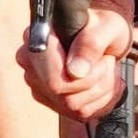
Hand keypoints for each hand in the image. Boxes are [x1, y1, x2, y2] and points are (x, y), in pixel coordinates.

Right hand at [20, 0, 137, 119]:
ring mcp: (37, 83)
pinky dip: (98, 99)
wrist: (103, 33)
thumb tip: (75, 71)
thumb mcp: (108, 26)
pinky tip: (99, 80)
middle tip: (105, 60)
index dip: (84, 77)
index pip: (53, 78)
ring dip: (99, 89)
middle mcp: (30, 62)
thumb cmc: (103, 25)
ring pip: (71, 105)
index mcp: (37, 38)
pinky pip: (77, 112)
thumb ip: (91, 42)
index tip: (102, 59)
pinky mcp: (49, 99)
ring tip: (103, 68)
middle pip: (61, 94)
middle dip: (94, 81)